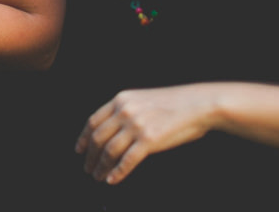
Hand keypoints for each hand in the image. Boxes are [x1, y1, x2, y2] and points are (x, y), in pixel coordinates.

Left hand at [74, 84, 221, 183]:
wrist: (198, 104)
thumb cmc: (175, 104)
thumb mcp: (143, 99)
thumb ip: (126, 110)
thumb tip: (113, 129)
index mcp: (121, 100)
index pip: (94, 121)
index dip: (84, 137)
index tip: (79, 149)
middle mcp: (124, 111)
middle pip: (98, 137)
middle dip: (90, 155)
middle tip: (87, 167)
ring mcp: (136, 125)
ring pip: (109, 150)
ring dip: (101, 166)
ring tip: (97, 176)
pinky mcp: (149, 140)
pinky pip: (127, 160)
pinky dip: (117, 172)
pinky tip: (112, 179)